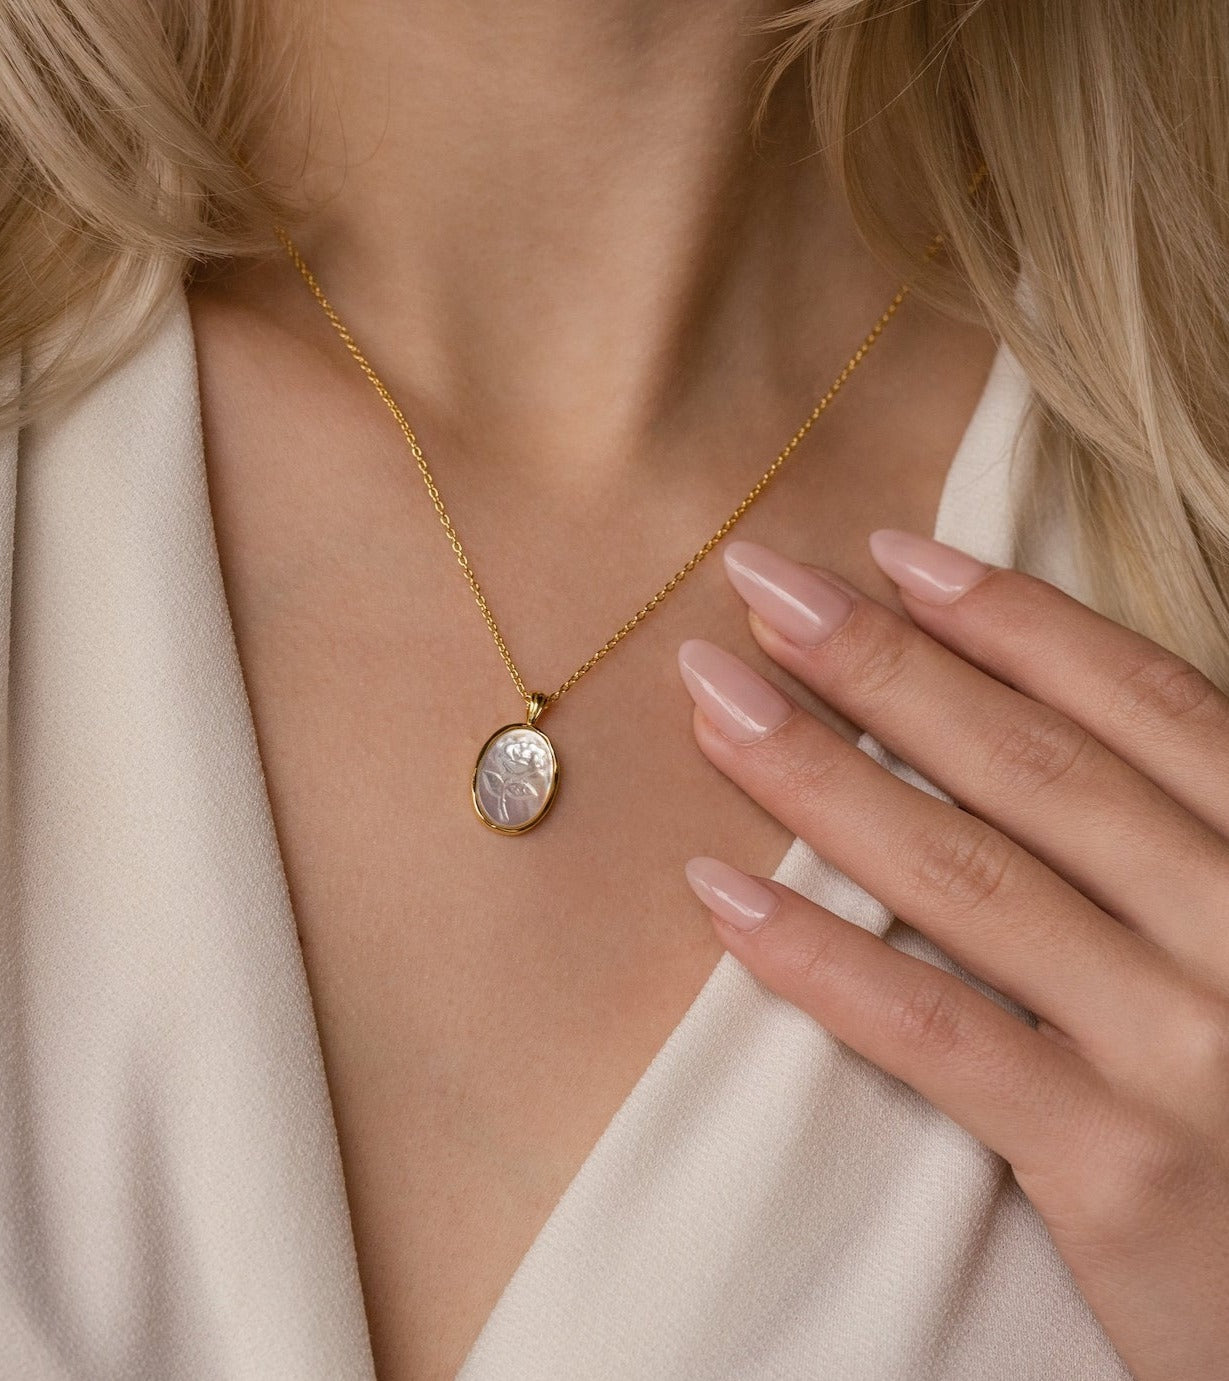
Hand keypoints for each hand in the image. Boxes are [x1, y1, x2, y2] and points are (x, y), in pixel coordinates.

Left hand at [675, 528, 1228, 1380]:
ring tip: (714, 701)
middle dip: (882, 664)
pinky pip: (938, 1035)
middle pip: (1032, 767)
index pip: (1139, 704)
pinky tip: (719, 895)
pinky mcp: (1121, 1169)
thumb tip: (1026, 727)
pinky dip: (820, 960)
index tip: (888, 553)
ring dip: (821, 777)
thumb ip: (1178, 847)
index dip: (1008, 619)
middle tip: (760, 585)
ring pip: (967, 878)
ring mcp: (1189, 1051)